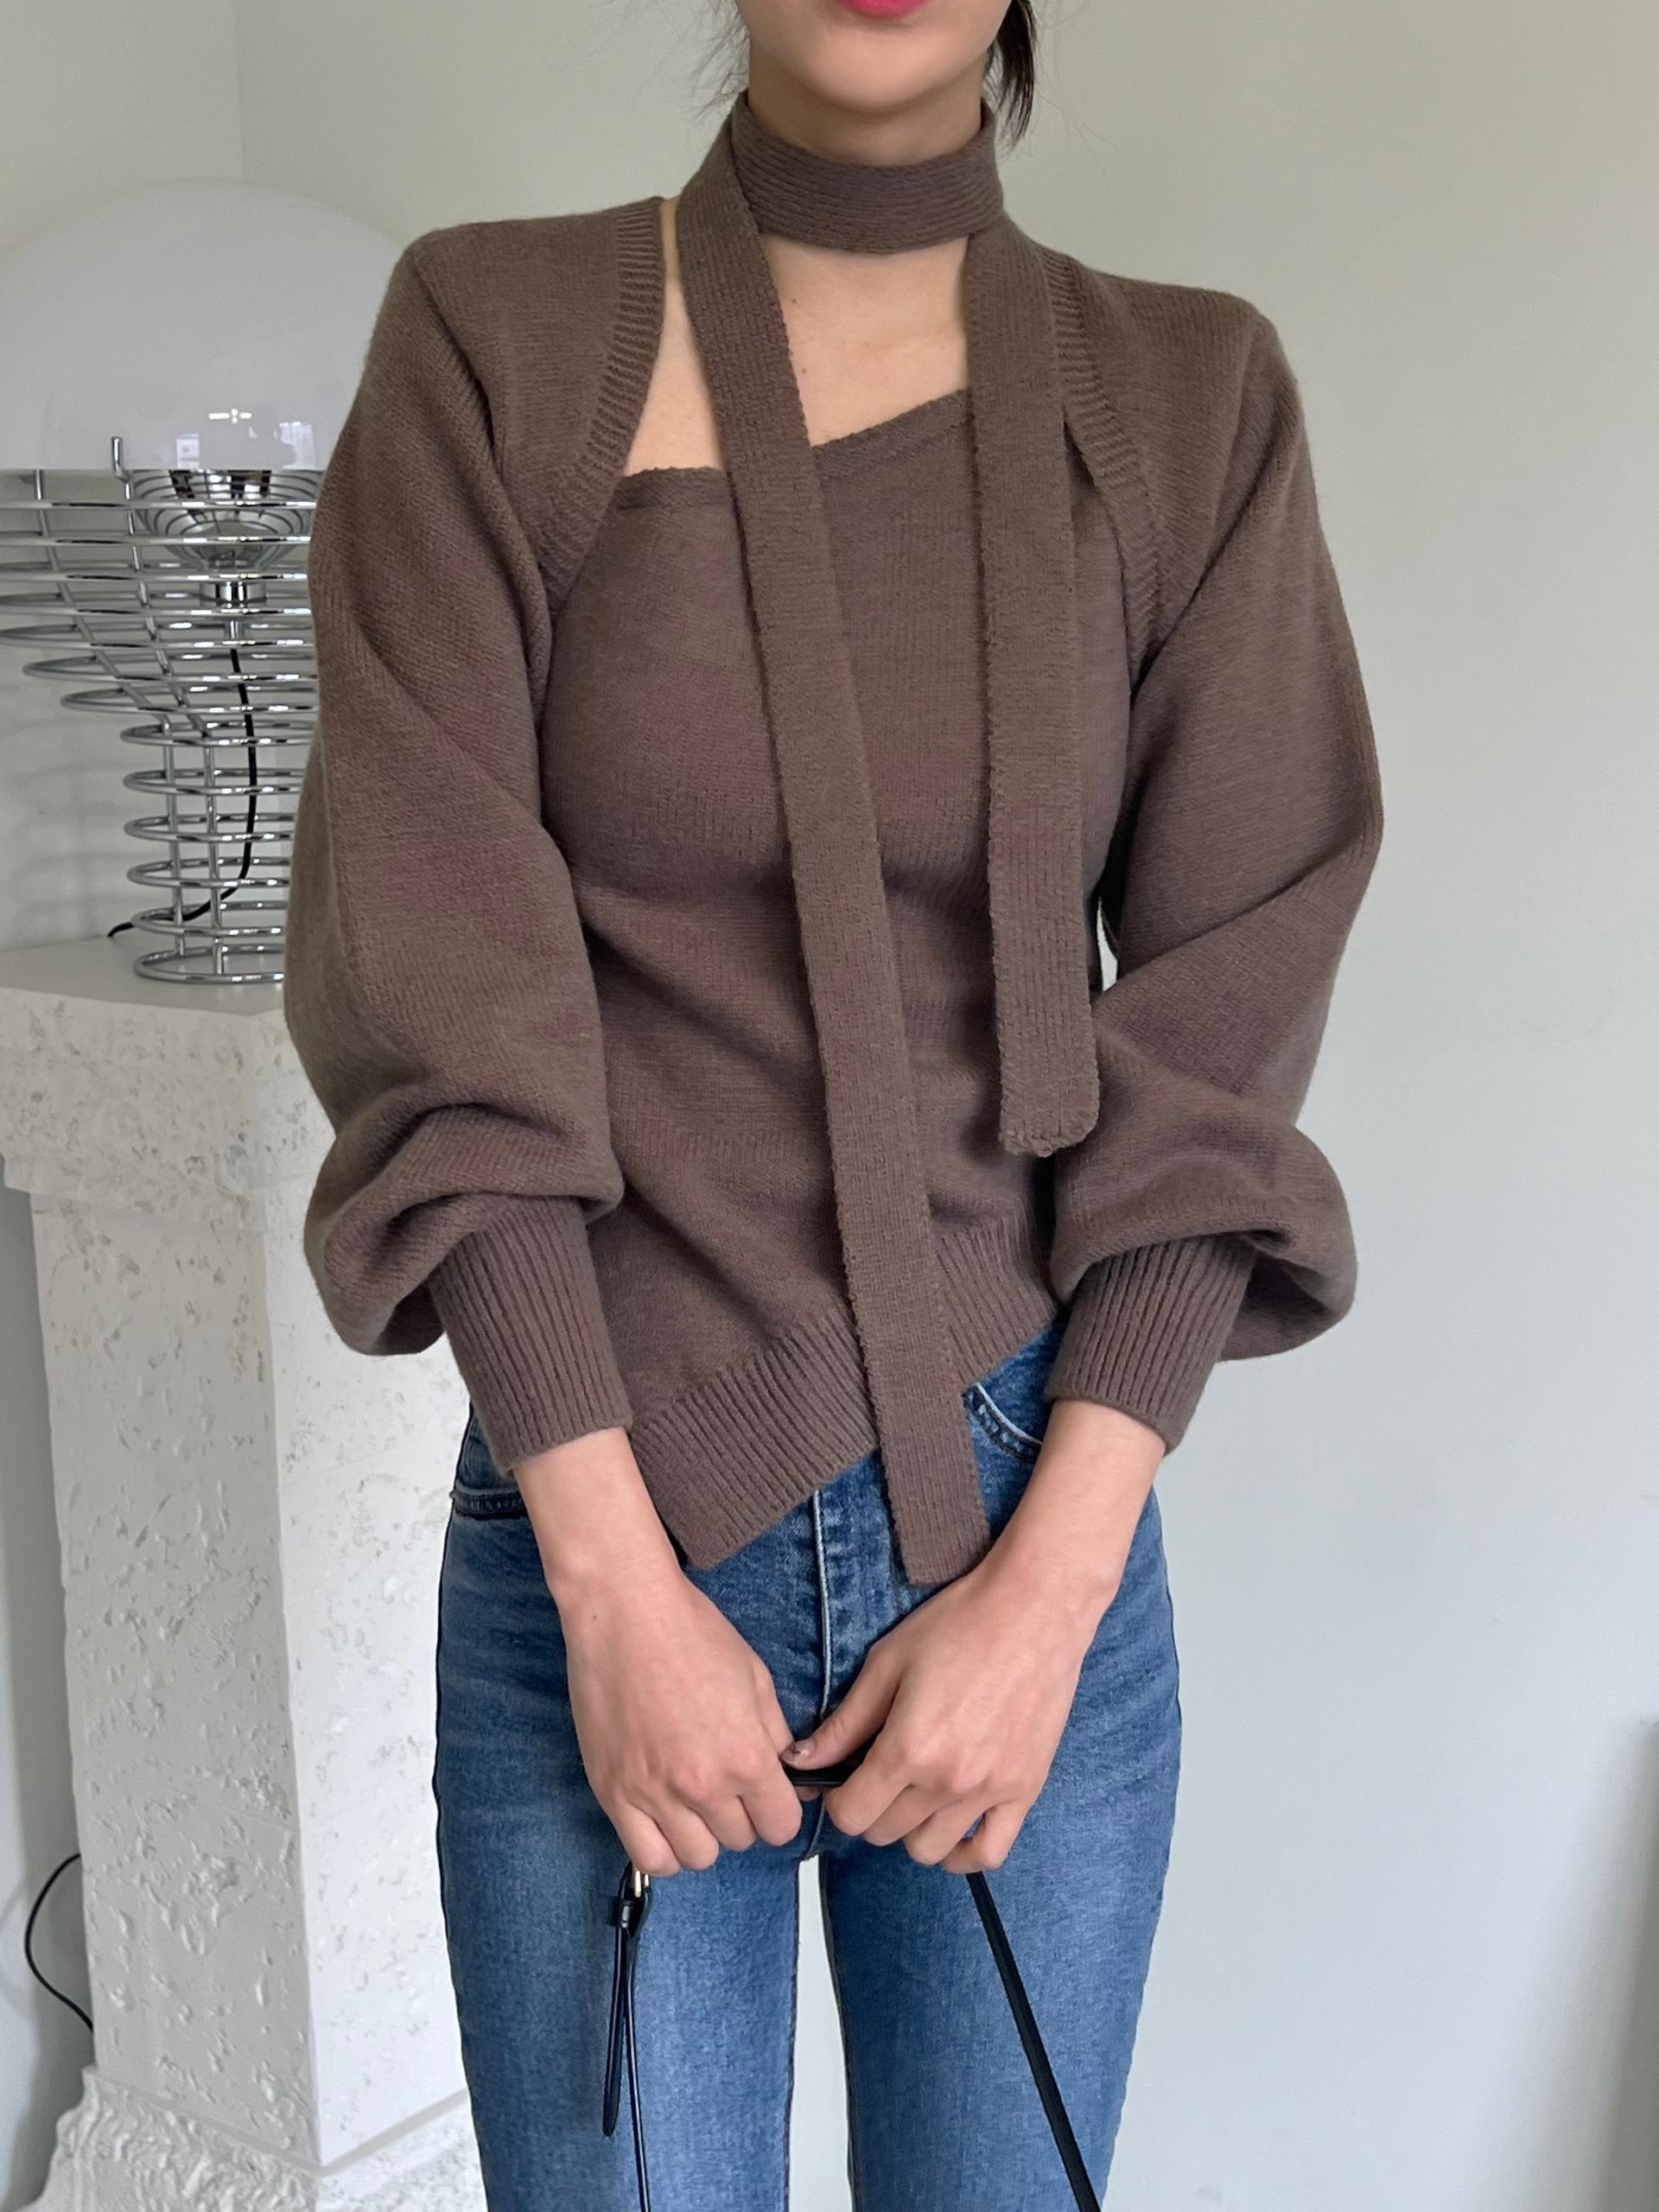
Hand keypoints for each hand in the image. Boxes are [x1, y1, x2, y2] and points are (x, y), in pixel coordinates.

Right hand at [514, 1427, 806, 1876]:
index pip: (781, 1826)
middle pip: (740, 1841)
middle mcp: (703, 1786)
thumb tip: (792, 1778)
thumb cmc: (694, 1634)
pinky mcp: (613, 1794)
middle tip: (726, 1783)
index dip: (778, 1809)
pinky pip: (649, 1857)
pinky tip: (665, 1819)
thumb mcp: (755, 1677)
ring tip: (694, 1802)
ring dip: (703, 1834)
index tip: (767, 1792)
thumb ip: (777, 1736)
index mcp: (746, 1757)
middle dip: (741, 1815)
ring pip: (697, 1857)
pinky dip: (663, 1848)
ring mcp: (654, 1795)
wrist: (625, 1613)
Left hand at [783, 1397, 1164, 1872]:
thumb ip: (845, 1722)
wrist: (1036, 1609)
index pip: (851, 1815)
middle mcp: (948, 1781)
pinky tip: (948, 1827)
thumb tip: (800, 1760)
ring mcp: (990, 1791)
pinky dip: (962, 1853)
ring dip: (909, 1828)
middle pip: (884, 1833)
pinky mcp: (1025, 1789)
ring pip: (929, 1850)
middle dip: (869, 1808)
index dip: (837, 1799)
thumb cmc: (959, 1624)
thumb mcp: (888, 1663)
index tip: (843, 1776)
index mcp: (909, 1748)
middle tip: (876, 1773)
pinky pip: (989, 1852)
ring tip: (913, 1791)